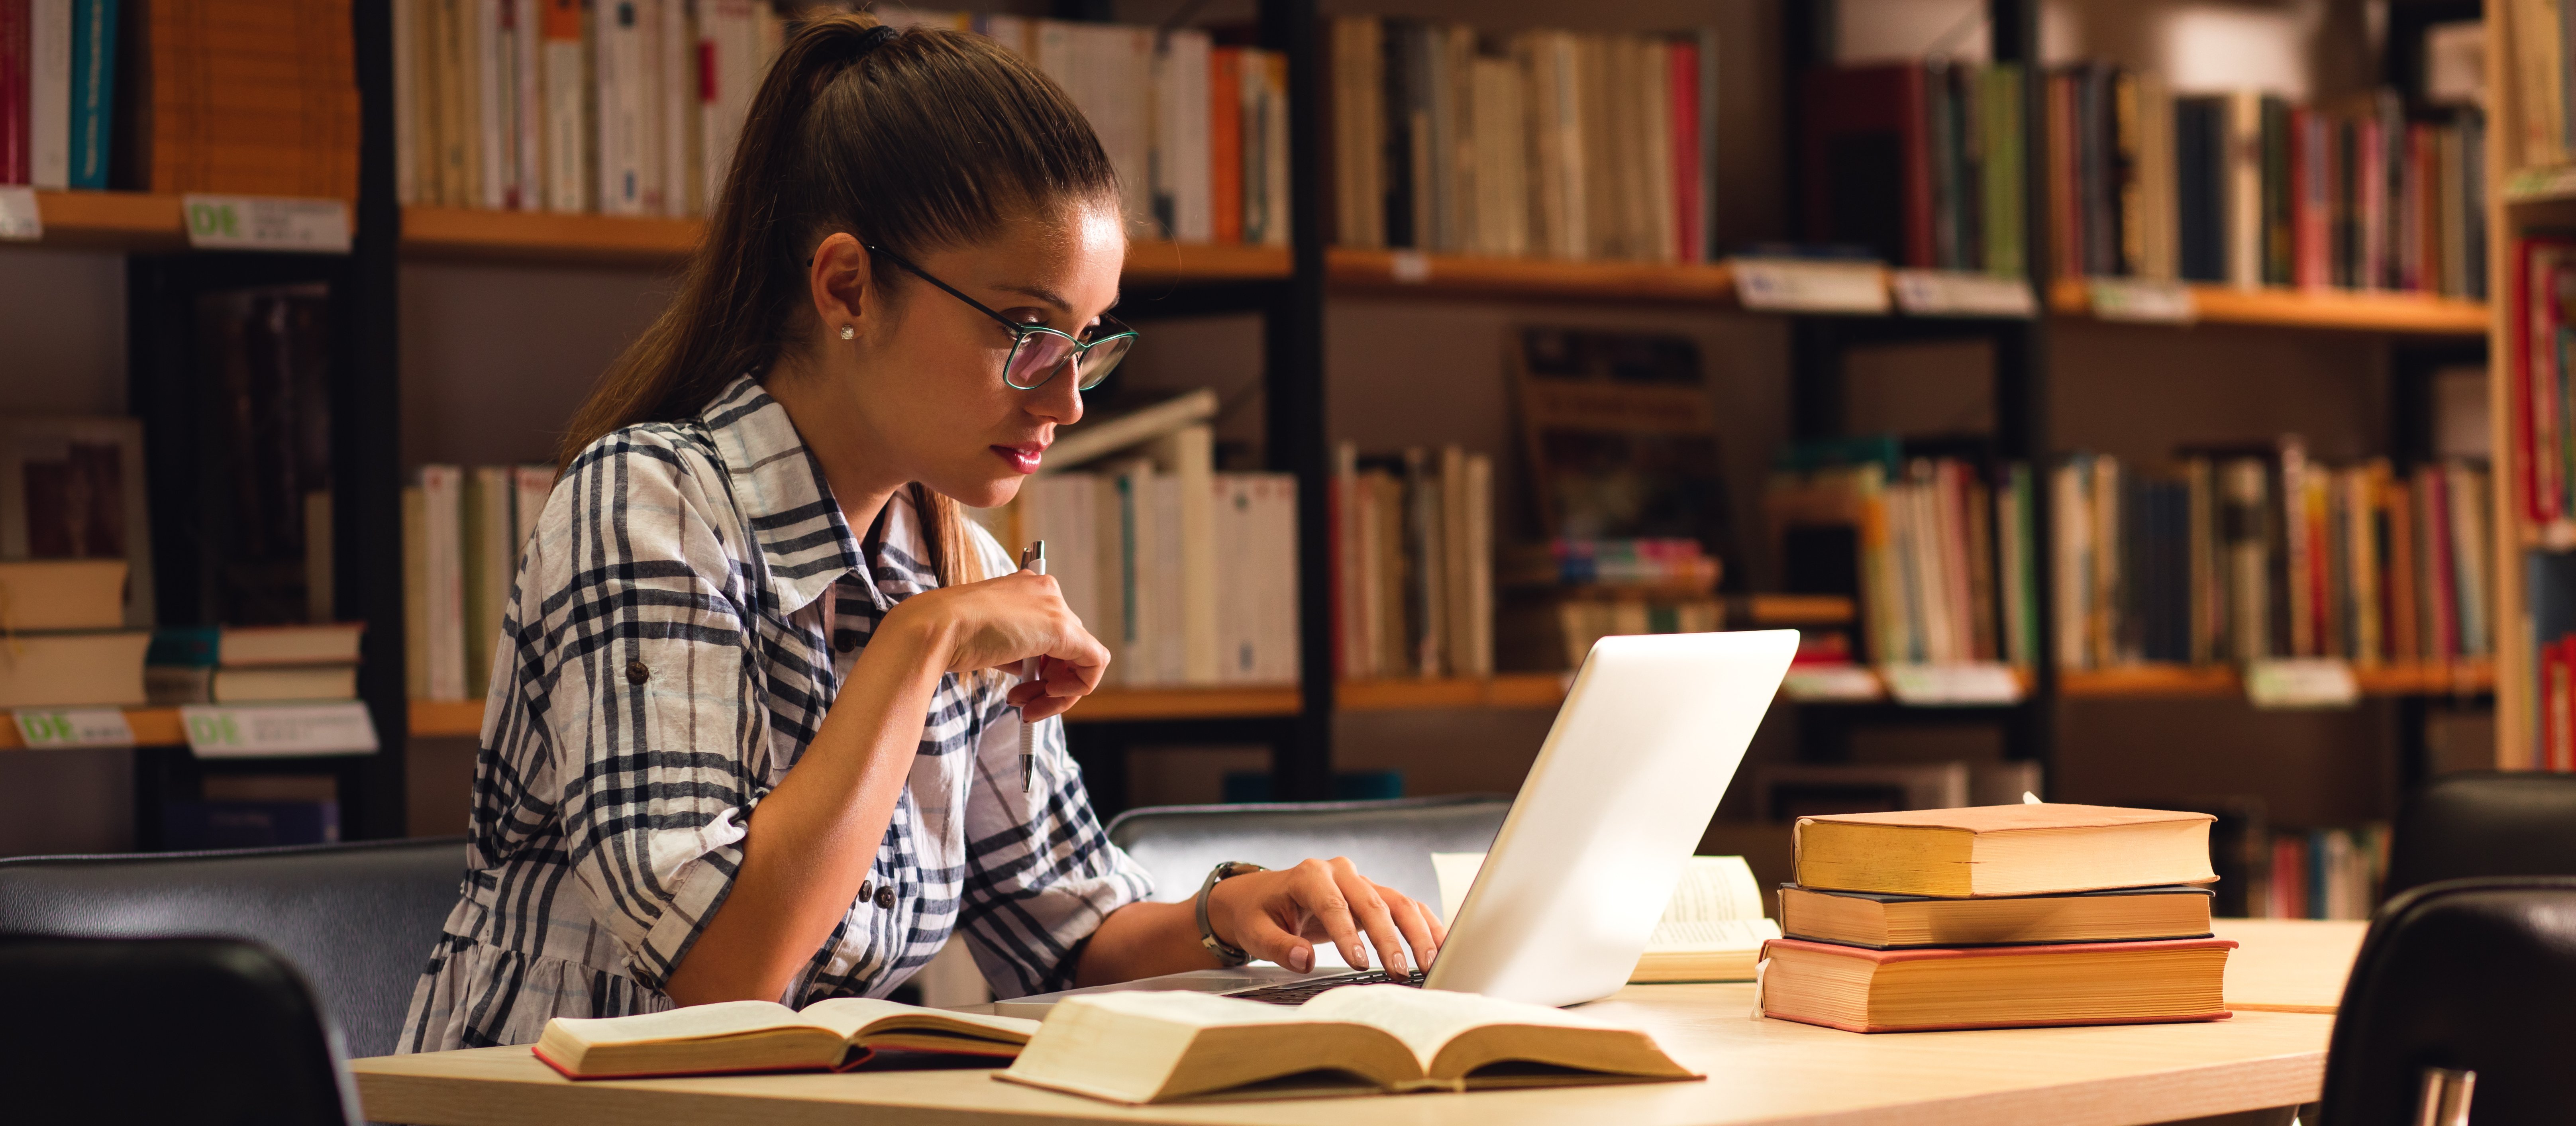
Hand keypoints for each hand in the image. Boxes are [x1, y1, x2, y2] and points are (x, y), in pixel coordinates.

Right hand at [888, 571, 1108, 720]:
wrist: (937, 630)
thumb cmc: (951, 637)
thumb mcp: (989, 640)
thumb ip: (1017, 649)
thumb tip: (1035, 672)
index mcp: (1026, 588)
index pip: (1050, 632)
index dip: (1042, 666)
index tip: (1021, 687)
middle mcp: (1046, 591)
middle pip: (1067, 647)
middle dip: (1048, 682)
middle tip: (1023, 703)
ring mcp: (1056, 607)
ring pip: (1081, 659)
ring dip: (1056, 692)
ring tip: (1026, 706)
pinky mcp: (1064, 629)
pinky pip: (1093, 663)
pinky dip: (1076, 689)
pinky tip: (1048, 698)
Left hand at [1203, 858, 1448, 976]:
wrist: (1260, 898)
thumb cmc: (1258, 914)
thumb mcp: (1256, 932)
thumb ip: (1279, 946)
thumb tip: (1304, 960)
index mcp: (1308, 875)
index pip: (1333, 905)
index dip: (1348, 935)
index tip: (1360, 963)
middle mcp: (1339, 872)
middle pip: (1372, 903)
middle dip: (1389, 939)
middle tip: (1400, 971)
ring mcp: (1359, 882)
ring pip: (1397, 903)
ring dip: (1416, 933)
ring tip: (1428, 963)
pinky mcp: (1372, 896)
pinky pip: (1404, 907)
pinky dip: (1424, 925)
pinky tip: (1439, 945)